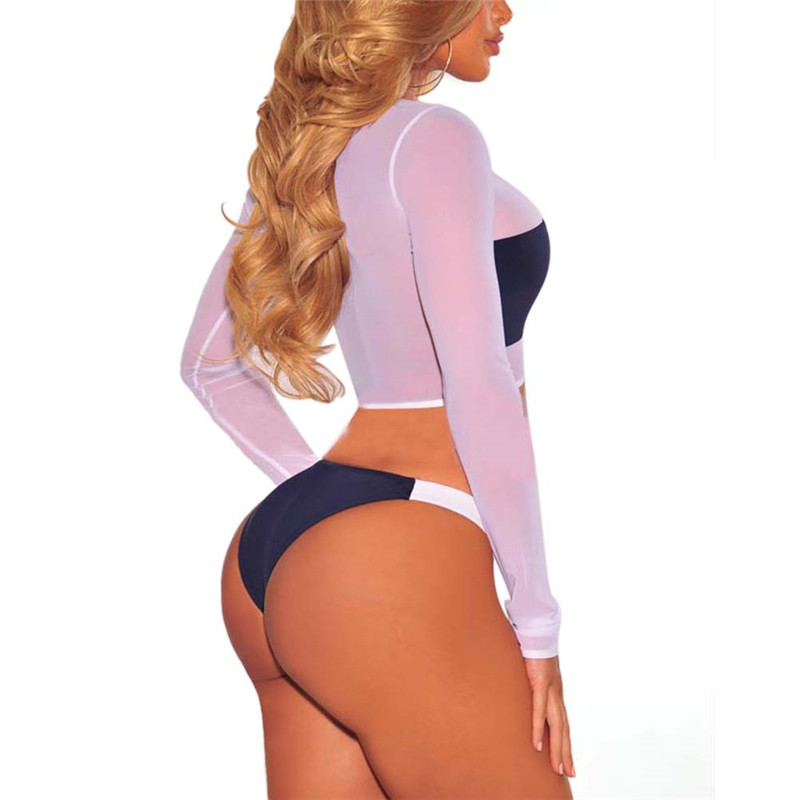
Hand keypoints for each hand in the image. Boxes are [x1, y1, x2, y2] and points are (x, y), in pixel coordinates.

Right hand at [524, 655, 575, 777]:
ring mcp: (551, 690)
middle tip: (568, 773)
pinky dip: (538, 729)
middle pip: (563, 730)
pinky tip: (538, 745)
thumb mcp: (534, 672)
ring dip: (557, 748)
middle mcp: (556, 695)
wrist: (538, 631)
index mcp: (556, 693)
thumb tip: (525, 691)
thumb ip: (532, 685)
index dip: (565, 743)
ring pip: (556, 726)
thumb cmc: (534, 649)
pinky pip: (539, 711)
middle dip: (566, 753)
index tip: (568, 761)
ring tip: (558, 767)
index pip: (563, 723)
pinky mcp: (541, 684)